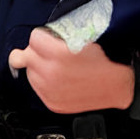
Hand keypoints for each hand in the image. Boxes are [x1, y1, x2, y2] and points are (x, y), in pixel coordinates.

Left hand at [8, 28, 133, 113]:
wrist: (114, 86)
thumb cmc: (101, 63)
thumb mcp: (81, 41)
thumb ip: (56, 38)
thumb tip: (37, 39)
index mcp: (60, 54)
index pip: (33, 39)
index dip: (42, 37)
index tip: (45, 39)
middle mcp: (51, 72)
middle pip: (26, 56)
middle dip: (36, 52)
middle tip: (48, 53)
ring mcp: (49, 89)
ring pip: (29, 72)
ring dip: (37, 68)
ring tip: (55, 67)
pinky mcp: (50, 101)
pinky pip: (35, 87)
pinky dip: (42, 82)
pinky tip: (56, 78)